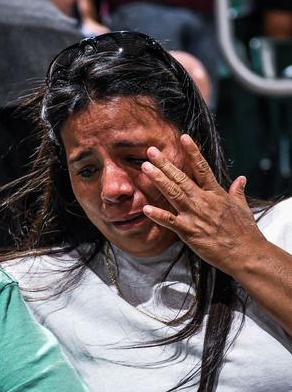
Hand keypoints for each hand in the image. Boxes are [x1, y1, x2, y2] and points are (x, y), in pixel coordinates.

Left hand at [140, 134, 264, 274]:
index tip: (183, 137)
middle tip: (151, 151)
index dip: (192, 152)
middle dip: (165, 164)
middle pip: (181, 178)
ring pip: (173, 194)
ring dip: (158, 180)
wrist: (246, 253)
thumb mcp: (242, 207)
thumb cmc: (244, 231)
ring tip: (146, 168)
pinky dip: (158, 215)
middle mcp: (203, 201)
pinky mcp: (189, 232)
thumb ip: (237, 191)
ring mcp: (195, 216)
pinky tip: (145, 208)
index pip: (202, 168)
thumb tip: (241, 178)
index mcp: (215, 193)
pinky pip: (170, 222)